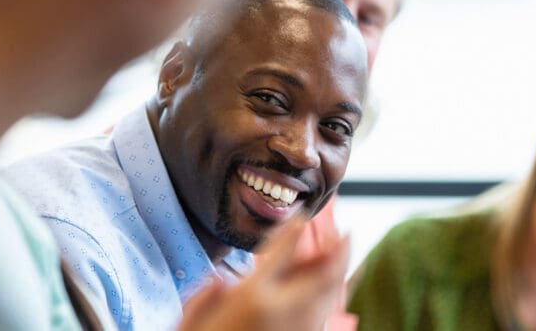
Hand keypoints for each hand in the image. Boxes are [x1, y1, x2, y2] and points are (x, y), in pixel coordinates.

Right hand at [178, 217, 349, 330]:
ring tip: (345, 253)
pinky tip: (333, 289)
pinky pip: (325, 316)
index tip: (300, 215)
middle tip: (345, 233)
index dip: (293, 230)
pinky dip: (333, 296)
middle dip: (337, 250)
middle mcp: (284, 312)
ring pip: (331, 295)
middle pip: (322, 272)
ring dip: (340, 272)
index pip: (282, 253)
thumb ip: (204, 299)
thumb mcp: (189, 326)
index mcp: (253, 298)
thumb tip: (219, 280)